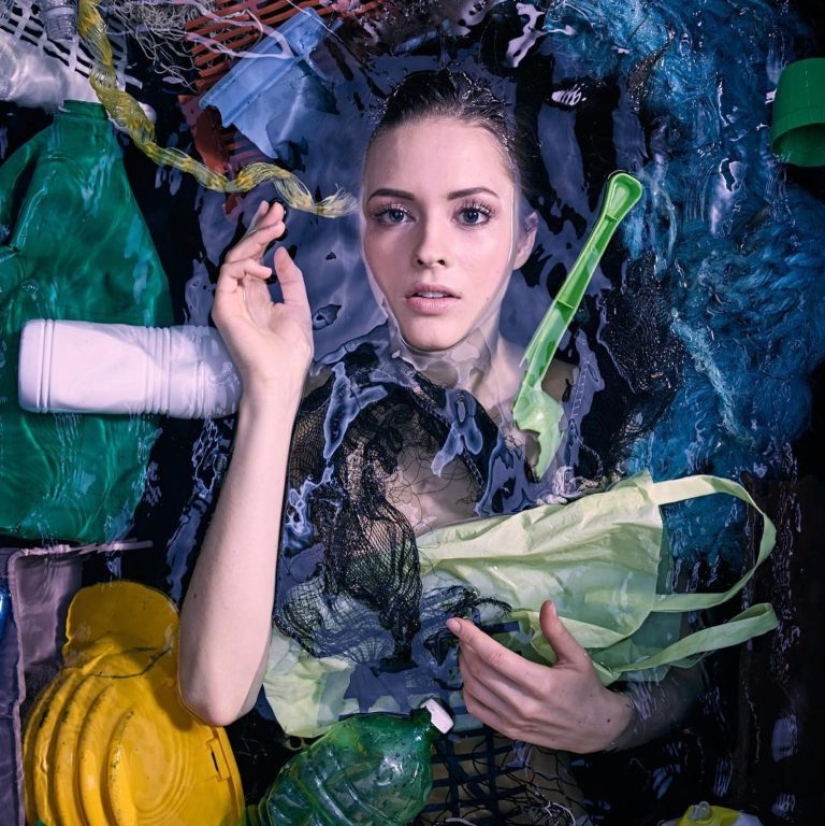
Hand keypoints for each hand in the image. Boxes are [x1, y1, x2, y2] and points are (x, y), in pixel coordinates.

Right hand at [213, 201, 312, 396]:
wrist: (279, 377)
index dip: (264, 233)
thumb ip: (291, 280)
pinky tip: (266, 269)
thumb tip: (282, 252)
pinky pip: (229, 273)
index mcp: (258, 295)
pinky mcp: (223, 306)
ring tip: (277, 227)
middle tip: (275, 209)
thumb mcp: (298, 307)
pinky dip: (247, 264)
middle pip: (245, 252)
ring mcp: (230, 299)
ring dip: (256, 238)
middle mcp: (241, 293)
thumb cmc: (291, 350)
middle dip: (259, 227)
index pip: (256, 257)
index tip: (277, 213)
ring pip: (235, 257)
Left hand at [446, 600, 633, 753]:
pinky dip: (466, 690)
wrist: (594, 729)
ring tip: (466, 650)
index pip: (495, 657)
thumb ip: (557, 632)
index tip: (455, 622)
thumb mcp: (577, 657)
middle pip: (480, 671)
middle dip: (465, 648)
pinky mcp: (508, 731)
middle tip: (464, 633)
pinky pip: (476, 710)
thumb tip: (546, 604)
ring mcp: (512, 721)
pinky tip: (471, 676)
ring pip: (474, 689)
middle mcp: (522, 704)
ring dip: (464, 666)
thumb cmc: (585, 688)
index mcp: (540, 683)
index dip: (472, 637)